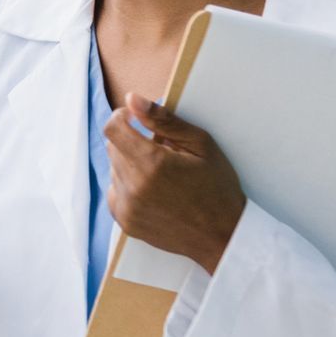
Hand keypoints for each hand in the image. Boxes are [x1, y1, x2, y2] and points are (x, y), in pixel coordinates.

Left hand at [104, 94, 246, 273]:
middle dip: (132, 141)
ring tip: (161, 174)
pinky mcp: (125, 221)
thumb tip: (132, 99)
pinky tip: (153, 190)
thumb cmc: (217, 188)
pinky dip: (128, 186)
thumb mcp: (201, 145)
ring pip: (114, 169)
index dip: (122, 117)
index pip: (113, 128)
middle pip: (113, 147)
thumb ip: (164, 120)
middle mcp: (134, 186)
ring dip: (131, 164)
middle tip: (161, 150)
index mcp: (152, 163)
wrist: (222, 237)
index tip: (136, 119)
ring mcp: (127, 207)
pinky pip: (115, 191)